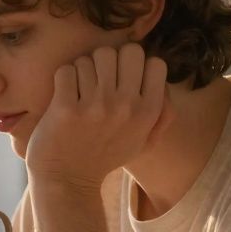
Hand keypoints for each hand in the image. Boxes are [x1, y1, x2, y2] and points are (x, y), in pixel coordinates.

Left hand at [25, 43, 172, 188]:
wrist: (67, 180)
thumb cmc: (105, 157)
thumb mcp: (143, 142)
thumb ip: (162, 115)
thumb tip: (166, 86)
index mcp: (147, 112)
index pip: (155, 62)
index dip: (138, 66)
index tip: (123, 80)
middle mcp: (125, 106)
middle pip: (125, 51)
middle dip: (111, 60)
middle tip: (100, 79)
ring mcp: (95, 107)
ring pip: (93, 57)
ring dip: (84, 69)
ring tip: (81, 89)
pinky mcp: (65, 108)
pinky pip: (67, 70)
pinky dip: (63, 79)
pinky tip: (65, 95)